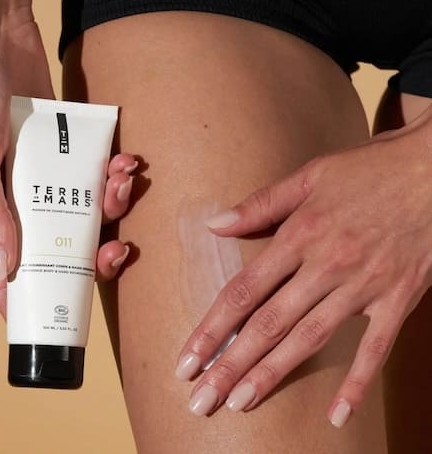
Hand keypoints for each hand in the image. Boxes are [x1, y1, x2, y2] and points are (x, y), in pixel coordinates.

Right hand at [0, 19, 134, 317]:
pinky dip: (116, 174)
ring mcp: (52, 176)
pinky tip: (125, 163)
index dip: (37, 297)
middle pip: (67, 246)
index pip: (16, 269)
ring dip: (113, 205)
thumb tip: (6, 268)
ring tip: (121, 182)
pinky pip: (99, 174)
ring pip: (91, 210)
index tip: (63, 318)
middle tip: (117, 248)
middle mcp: (28, 199)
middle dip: (97, 253)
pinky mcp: (71, 152)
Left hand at [176, 110, 431, 425]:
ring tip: (239, 403)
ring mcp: (363, 286)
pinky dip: (357, 382)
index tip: (188, 357)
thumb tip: (214, 225)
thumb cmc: (368, 170)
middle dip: (230, 364)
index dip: (212, 327)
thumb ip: (260, 204)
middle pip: (269, 323)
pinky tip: (337, 415)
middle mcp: (326, 265)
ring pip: (310, 339)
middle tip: (200, 399)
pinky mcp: (397, 300)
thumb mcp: (309, 177)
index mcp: (300, 234)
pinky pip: (375, 348)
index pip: (245, 290)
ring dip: (272, 374)